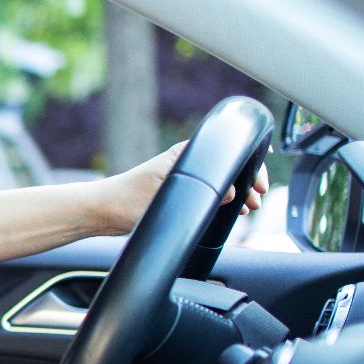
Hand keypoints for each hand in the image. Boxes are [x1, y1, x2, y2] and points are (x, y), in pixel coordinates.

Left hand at [95, 141, 268, 234]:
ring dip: (238, 193)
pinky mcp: (178, 191)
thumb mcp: (167, 196)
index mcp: (185, 154)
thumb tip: (232, 193)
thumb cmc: (127, 200)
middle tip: (257, 200)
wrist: (103, 211)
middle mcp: (186, 162)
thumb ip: (200, 194)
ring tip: (249, 207)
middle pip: (227, 168)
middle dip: (248, 182)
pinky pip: (210, 192)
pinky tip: (233, 210)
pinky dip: (225, 200)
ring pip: (220, 181)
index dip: (249, 165)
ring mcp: (183, 177)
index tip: (260, 182)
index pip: (227, 151)